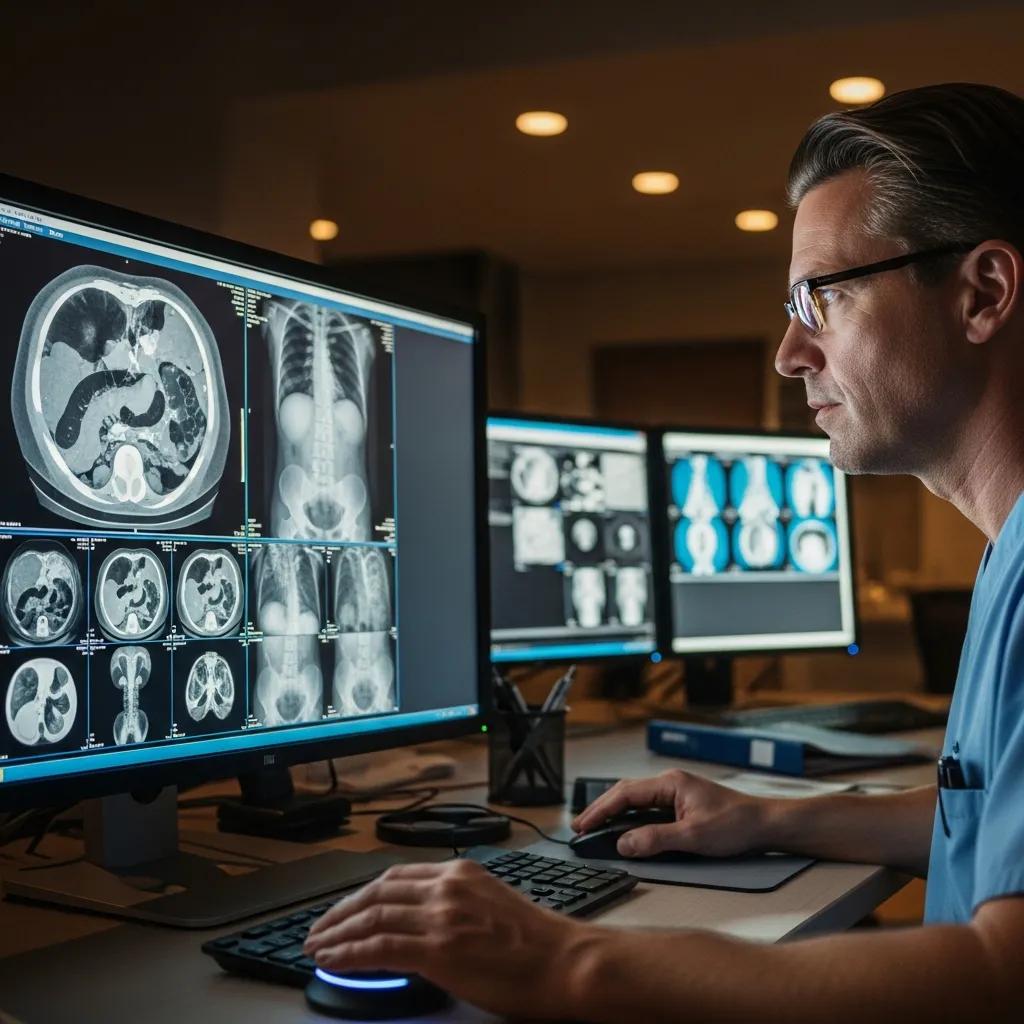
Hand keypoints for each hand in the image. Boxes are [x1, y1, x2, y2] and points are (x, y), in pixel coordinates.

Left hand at [304, 859, 596, 1018]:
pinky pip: (380, 947)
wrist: (566, 962)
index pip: (395, 877)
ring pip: (372, 917)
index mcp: (460, 873)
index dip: (361, 895)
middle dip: (341, 912)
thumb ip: (453, 904)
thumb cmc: (537, 943)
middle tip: (318, 929)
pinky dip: (351, 953)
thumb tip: (420, 923)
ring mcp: (442, 916)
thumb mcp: (491, 905)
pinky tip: (334, 960)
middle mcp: (447, 886)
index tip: (344, 910)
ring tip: (317, 947)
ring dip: (338, 933)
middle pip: (377, 893)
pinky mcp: (439, 949)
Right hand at [571, 769, 768, 858]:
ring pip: (635, 800)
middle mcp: (670, 783)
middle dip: (601, 809)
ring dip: (614, 813)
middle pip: (625, 793)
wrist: (767, 824)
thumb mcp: (694, 837)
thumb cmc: (737, 824)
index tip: (583, 825)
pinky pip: (648, 808)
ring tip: (595, 828)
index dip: (600, 810)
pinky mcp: (682, 805)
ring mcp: (676, 793)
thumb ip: (656, 839)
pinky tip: (624, 828)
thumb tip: (624, 844)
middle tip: (580, 827)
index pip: (625, 793)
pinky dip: (630, 818)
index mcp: (670, 782)